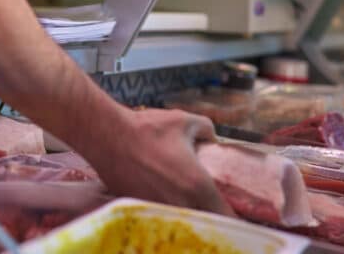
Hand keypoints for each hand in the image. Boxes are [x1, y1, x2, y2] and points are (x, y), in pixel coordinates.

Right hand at [84, 107, 234, 215]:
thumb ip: (208, 130)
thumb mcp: (184, 120)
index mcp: (198, 187)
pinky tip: (160, 195)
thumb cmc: (147, 128)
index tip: (236, 213)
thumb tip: (213, 139)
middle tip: (210, 205)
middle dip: (210, 217)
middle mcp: (181, 205)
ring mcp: (158, 210)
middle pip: (205, 224)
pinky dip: (164, 210)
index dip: (235, 217)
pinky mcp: (140, 209)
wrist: (107, 136)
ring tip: (183, 198)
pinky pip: (160, 217)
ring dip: (187, 214)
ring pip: (182, 222)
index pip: (227, 217)